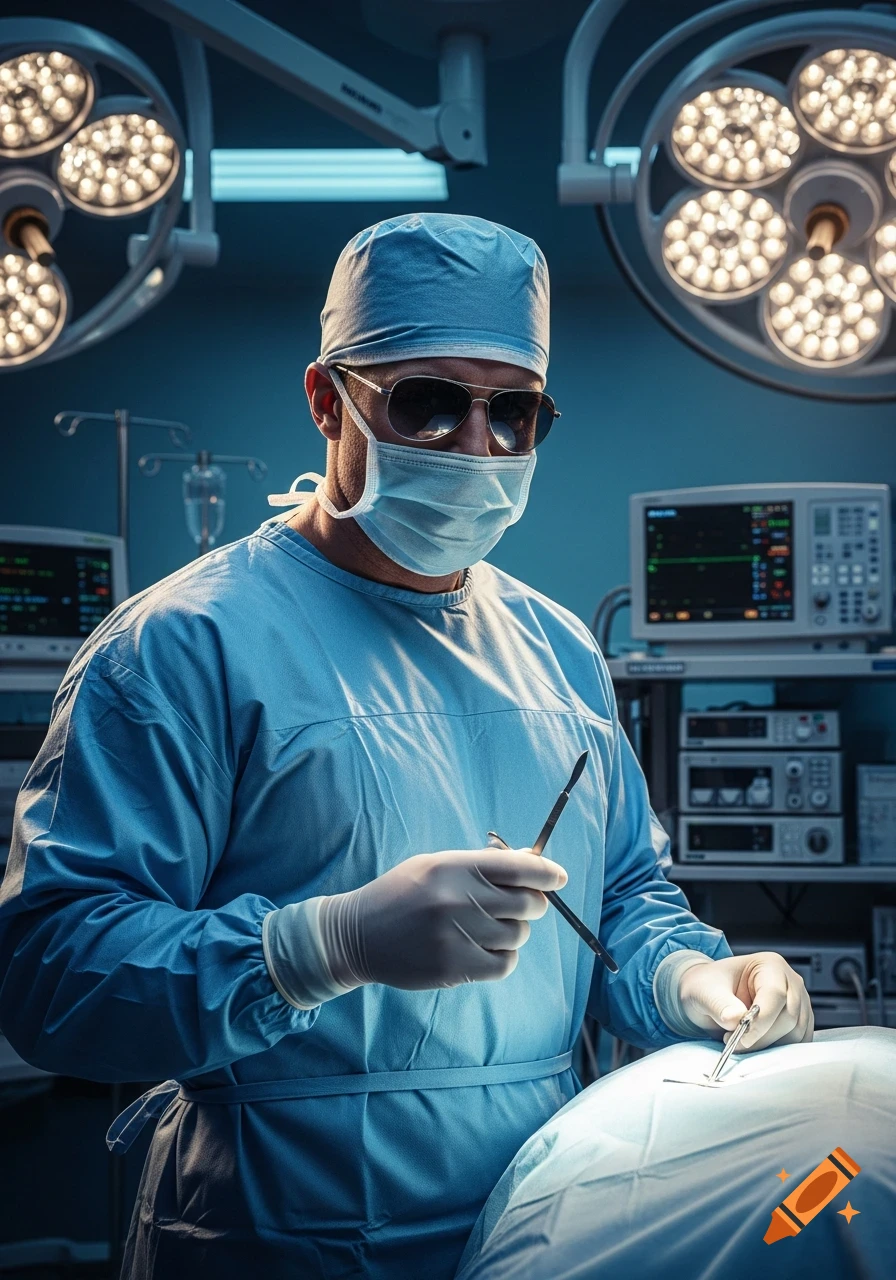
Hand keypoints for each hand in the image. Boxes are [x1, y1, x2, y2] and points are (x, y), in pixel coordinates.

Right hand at [318, 847, 567, 990]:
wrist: (356, 935)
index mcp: (455, 866)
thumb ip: (482, 864)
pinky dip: (503, 958)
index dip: (547, 872)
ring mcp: (457, 935)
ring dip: (512, 932)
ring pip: (518, 934)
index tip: (559, 877)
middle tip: (518, 906)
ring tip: (487, 928)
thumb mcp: (436, 866)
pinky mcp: (454, 967)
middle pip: (528, 903)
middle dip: (532, 904)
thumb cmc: (401, 894)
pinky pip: (505, 963)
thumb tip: (531, 860)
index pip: (519, 866)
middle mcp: (458, 898)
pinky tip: (484, 950)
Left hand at [676, 952, 813, 1049]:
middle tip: (735, 1042)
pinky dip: (778, 1049)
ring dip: (769, 1045)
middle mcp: (790, 982)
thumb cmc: (709, 986)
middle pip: (789, 1017)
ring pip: (795, 1033)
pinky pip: (798, 1042)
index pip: (775, 995)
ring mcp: (799, 1002)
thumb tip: (736, 1020)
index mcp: (770, 965)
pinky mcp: (799, 1022)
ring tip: (741, 1040)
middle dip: (762, 1036)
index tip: (741, 1039)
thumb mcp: (705, 991)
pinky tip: (755, 1044)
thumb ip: (720, 1005)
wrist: (711, 995)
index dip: (761, 1021)